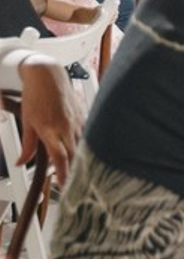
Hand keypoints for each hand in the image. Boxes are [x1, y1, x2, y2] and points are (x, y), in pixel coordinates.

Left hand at [17, 61, 84, 185]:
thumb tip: (22, 162)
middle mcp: (66, 125)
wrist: (47, 73)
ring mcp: (77, 119)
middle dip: (74, 170)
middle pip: (74, 154)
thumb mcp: (26, 120)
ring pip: (82, 145)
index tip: (63, 185)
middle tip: (73, 184)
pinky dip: (86, 144)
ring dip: (81, 159)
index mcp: (51, 128)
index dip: (63, 173)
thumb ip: (26, 145)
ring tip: (81, 171)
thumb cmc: (35, 94)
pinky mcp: (83, 113)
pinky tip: (85, 150)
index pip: (59, 157)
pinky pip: (86, 132)